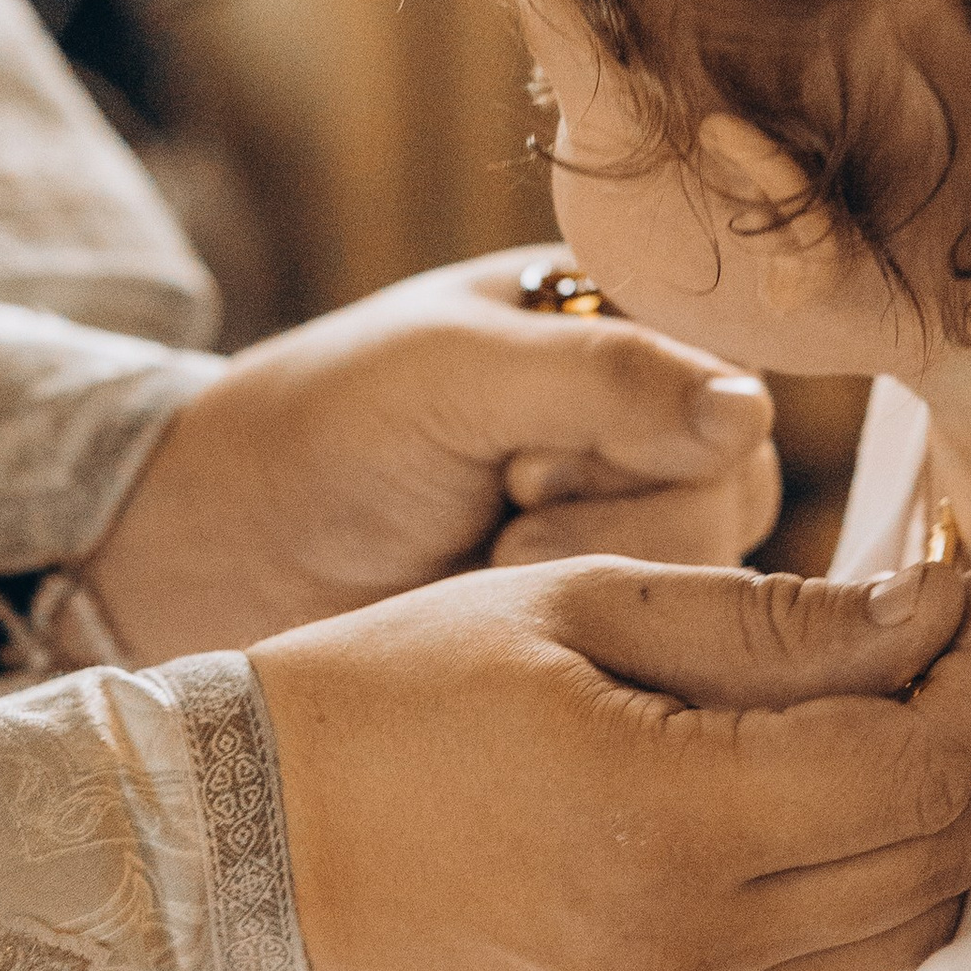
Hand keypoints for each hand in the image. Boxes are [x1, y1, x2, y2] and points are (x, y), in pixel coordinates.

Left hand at [83, 250, 781, 660]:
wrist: (220, 556)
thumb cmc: (319, 432)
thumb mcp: (449, 375)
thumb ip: (602, 379)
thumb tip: (751, 410)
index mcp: (623, 323)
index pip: (727, 386)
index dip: (637, 440)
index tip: (525, 456)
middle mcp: (649, 422)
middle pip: (733, 491)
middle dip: (603, 520)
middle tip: (497, 510)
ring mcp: (632, 525)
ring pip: (706, 579)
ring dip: (583, 581)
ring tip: (485, 558)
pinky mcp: (604, 620)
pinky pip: (660, 647)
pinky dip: (578, 641)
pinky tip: (495, 611)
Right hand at [249, 557, 970, 970]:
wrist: (255, 833)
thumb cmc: (403, 684)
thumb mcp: (583, 603)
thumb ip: (774, 619)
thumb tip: (934, 612)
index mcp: (673, 823)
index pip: (918, 766)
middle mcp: (694, 947)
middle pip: (937, 865)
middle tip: (961, 648)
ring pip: (900, 939)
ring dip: (929, 830)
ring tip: (902, 719)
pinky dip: (862, 905)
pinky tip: (832, 819)